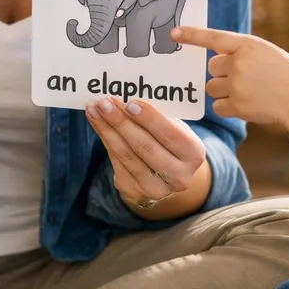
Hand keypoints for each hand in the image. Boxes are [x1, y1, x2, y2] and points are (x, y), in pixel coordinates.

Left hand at [85, 97, 205, 208]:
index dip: (149, 119)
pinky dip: (105, 140)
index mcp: (193, 154)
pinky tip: (97, 123)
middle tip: (104, 103)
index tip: (129, 103)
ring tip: (94, 110)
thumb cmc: (169, 140)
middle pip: (145, 146)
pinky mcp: (134, 191)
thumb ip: (158, 116)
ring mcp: (156, 188)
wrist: (166, 174)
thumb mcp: (174, 127)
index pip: (170, 134)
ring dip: (107, 130)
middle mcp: (178, 176)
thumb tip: (128, 97)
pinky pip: (116, 162)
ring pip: (126, 155)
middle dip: (121, 122)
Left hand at [171, 26, 288, 125]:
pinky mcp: (237, 106)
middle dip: (223, 73)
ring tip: (247, 91)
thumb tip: (215, 56)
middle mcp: (239, 63)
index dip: (192, 35)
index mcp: (248, 45)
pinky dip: (227, 107)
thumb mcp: (265, 52)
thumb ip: (241, 51)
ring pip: (212, 87)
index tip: (174, 32)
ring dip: (224, 90)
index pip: (213, 37)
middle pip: (212, 68)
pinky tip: (246, 104)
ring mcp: (237, 85)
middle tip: (245, 78)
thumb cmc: (285, 74)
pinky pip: (218, 106)